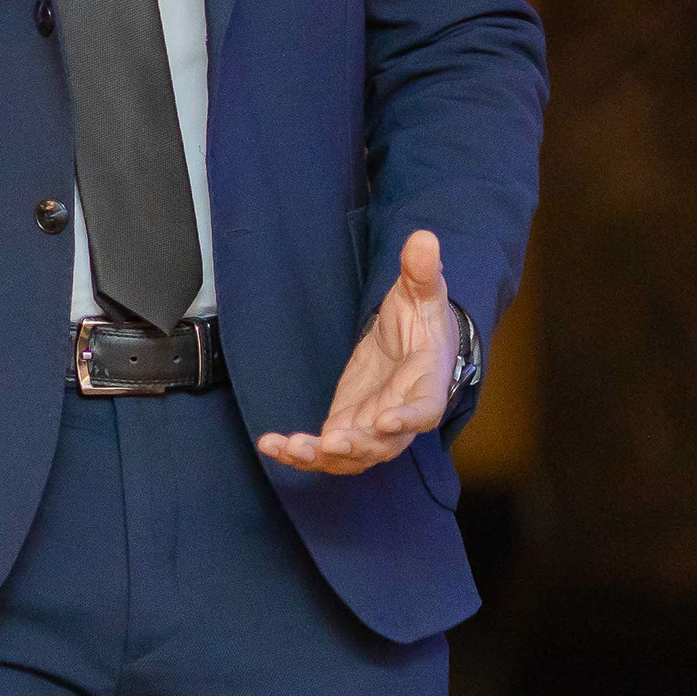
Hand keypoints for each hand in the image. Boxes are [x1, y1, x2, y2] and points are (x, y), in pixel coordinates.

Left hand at [258, 231, 453, 474]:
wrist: (413, 341)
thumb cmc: (423, 319)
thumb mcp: (423, 292)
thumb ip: (422, 271)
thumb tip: (423, 239)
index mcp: (426, 385)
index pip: (424, 410)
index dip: (407, 420)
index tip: (384, 422)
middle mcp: (400, 415)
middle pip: (384, 445)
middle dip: (357, 447)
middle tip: (329, 444)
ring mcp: (371, 425)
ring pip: (351, 455)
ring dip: (320, 457)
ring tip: (286, 447)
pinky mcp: (347, 424)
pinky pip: (325, 448)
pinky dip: (299, 451)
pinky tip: (270, 445)